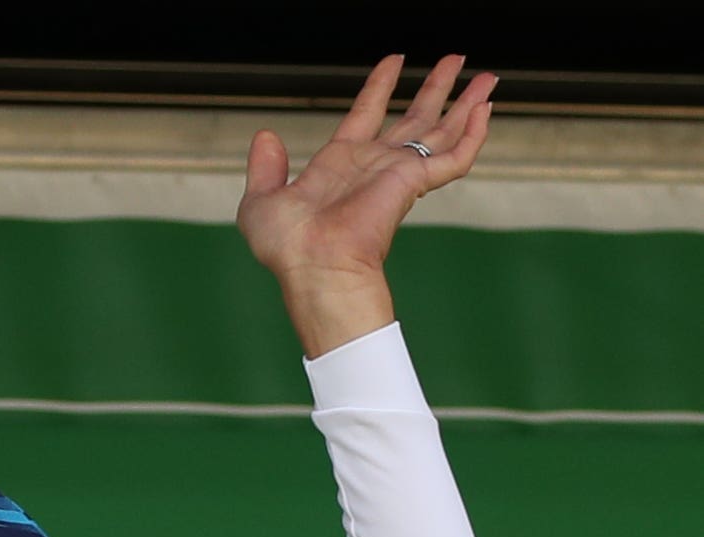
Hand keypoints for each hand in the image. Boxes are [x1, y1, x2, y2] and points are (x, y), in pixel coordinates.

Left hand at [237, 55, 495, 354]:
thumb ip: (265, 168)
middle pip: (414, 118)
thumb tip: (265, 136)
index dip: (380, 86)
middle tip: (457, 59)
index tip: (394, 59)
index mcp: (339, 163)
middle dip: (436, 88)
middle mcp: (374, 165)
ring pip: (442, 131)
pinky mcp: (414, 184)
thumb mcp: (261, 201)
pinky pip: (453, 157)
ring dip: (465, 103)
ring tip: (488, 76)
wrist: (314, 265)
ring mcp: (398, 174)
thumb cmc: (287, 247)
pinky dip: (473, 135)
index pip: (366, 113)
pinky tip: (486, 111)